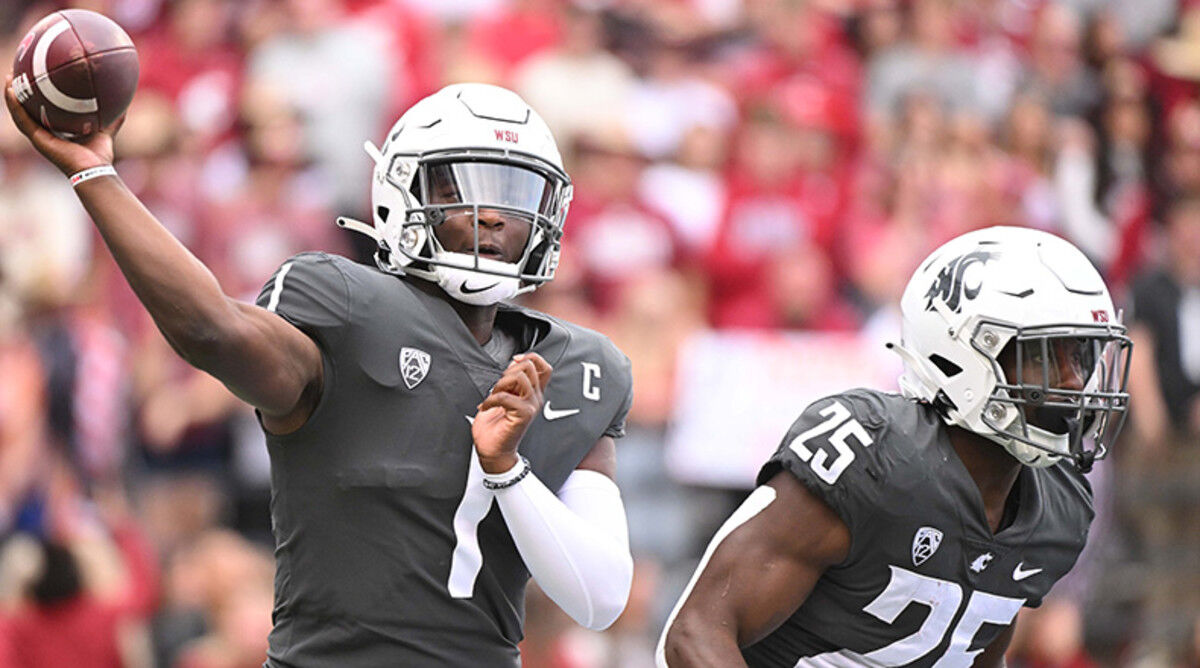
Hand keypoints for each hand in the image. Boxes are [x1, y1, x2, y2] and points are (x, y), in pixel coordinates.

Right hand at [4, 74, 121, 174]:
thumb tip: (125, 102)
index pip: (42, 111)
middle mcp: (45, 134)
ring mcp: (39, 137)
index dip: (36, 97)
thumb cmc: (100, 156)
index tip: (34, 80)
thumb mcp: (106, 130)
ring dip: (11, 96)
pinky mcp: (37, 140)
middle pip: (27, 110)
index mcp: (56, 132)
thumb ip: (113, 118)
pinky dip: (15, 106)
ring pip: (19, 113)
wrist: (94, 170)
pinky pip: (22, 119)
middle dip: (20, 94)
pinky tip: (10, 91)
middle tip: (16, 75)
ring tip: (8, 78)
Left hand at [473, 353, 551, 473]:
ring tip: (494, 397)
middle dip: (508, 371)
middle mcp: (535, 398)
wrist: (493, 451)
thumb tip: (514, 362)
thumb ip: (511, 380)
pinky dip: (491, 399)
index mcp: (533, 392)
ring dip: (500, 385)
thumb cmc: (496, 427)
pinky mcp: (523, 415)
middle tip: (499, 388)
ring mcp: (531, 406)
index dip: (530, 358)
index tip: (514, 362)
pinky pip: (506, 396)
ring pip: (519, 377)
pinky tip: (486, 407)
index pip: (544, 366)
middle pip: (530, 366)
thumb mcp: (503, 396)